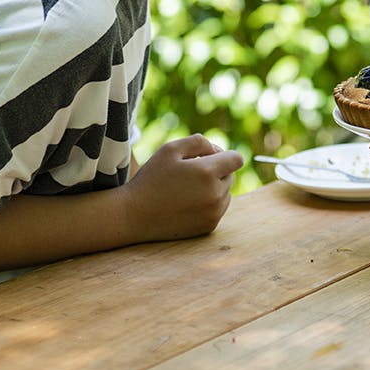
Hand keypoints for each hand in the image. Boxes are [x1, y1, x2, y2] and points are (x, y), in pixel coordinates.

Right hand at [121, 134, 244, 240]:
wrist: (133, 215)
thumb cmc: (151, 179)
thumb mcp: (170, 149)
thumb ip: (199, 142)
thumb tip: (217, 150)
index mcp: (208, 173)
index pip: (236, 159)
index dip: (223, 154)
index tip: (204, 157)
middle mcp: (216, 195)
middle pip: (230, 176)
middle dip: (215, 171)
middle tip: (188, 174)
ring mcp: (214, 213)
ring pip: (226, 193)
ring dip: (213, 188)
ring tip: (186, 189)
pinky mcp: (209, 227)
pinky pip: (218, 209)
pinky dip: (208, 204)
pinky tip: (185, 203)